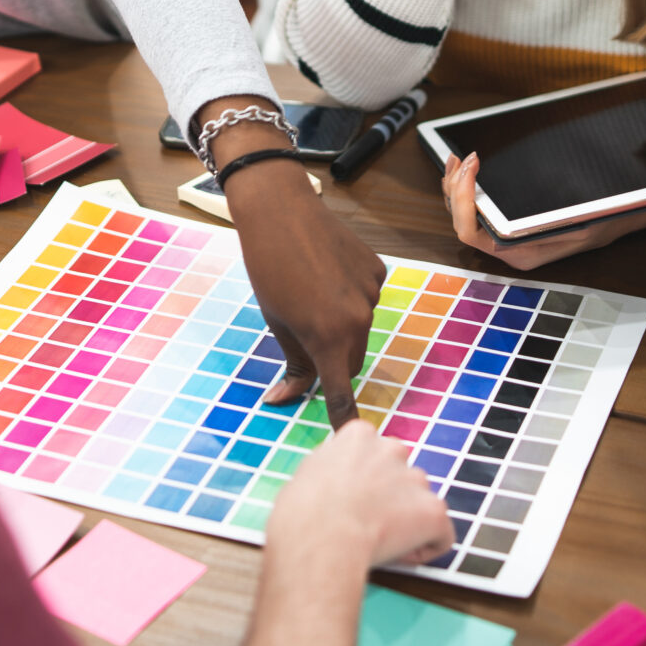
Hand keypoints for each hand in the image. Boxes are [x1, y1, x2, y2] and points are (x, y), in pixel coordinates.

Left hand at [222, 155, 385, 427]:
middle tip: (306, 337)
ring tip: (310, 291)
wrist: (280, 211)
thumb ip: (292, 364)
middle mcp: (358, 319)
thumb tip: (284, 399)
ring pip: (359, 326)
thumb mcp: (276, 322)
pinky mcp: (376, 269)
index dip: (343, 415)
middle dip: (333, 360)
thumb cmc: (269, 268)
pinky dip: (350, 294)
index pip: (341, 390)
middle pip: (351, 359)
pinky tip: (326, 272)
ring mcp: (371, 292)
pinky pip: (366, 296)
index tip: (349, 434)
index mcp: (328, 337)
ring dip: (340, 323)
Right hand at [268, 419, 453, 569]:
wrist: (320, 537)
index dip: (364, 482)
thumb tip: (335, 482)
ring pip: (420, 503)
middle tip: (367, 524)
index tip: (352, 502)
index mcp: (360, 436)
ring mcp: (416, 479)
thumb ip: (331, 470)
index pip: (373, 453)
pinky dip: (426, 547)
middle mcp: (393, 449)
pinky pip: (440, 533)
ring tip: (380, 544)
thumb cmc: (301, 512)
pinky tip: (402, 557)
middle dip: (391, 498)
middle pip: (401, 475)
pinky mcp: (434, 511)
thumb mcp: (307, 474)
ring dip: (408, 521)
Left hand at [441, 152, 645, 269]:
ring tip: (458, 159)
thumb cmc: (602, 221)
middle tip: (465, 157)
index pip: (472, 232)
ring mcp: (504, 239)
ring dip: (455, 186)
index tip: (473, 166)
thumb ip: (554, 220)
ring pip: (464, 214)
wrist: (617, 221)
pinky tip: (467, 169)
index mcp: (518, 253)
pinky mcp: (507, 226)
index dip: (464, 200)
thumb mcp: (584, 220)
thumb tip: (525, 214)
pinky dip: (466, 188)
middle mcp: (505, 249)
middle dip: (455, 188)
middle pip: (461, 221)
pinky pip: (476, 210)